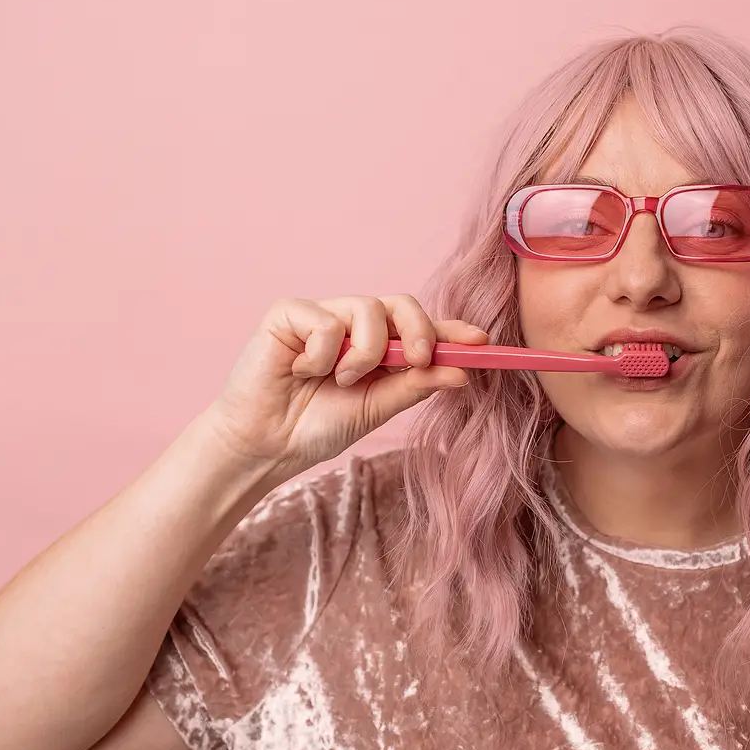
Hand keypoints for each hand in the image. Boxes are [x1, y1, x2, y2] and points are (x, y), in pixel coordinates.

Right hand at [200, 295, 486, 478]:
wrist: (267, 445)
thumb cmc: (317, 426)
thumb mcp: (376, 409)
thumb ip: (415, 386)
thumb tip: (462, 373)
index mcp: (379, 347)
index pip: (421, 329)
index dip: (451, 331)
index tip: (481, 342)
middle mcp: (353, 325)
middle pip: (402, 304)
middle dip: (420, 331)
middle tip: (420, 360)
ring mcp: (322, 315)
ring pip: (367, 308)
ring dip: (365, 353)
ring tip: (341, 381)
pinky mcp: (289, 313)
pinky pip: (325, 320)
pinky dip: (321, 353)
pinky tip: (301, 371)